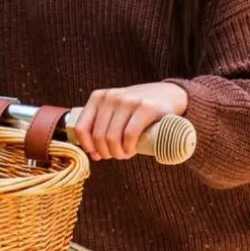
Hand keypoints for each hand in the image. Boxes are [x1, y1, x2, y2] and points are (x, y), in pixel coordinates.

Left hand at [74, 82, 188, 160]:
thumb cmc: (137, 111)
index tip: (97, 154)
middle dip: (106, 152)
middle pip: (98, 136)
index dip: (88, 147)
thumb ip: (101, 127)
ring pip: (112, 138)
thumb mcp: (115, 112)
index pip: (81, 127)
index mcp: (98, 97)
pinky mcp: (145, 107)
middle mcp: (111, 97)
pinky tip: (132, 150)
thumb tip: (93, 154)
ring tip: (126, 153)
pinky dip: (129, 147)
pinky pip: (129, 134)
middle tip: (117, 155)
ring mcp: (128, 100)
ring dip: (118, 153)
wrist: (168, 95)